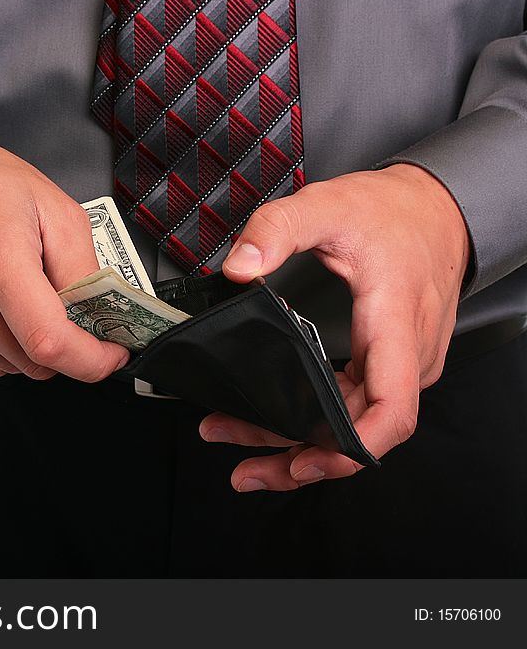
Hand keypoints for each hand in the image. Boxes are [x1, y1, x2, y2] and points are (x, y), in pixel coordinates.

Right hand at [0, 112, 128, 379]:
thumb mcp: (54, 208)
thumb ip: (84, 270)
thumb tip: (101, 321)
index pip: (48, 340)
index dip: (90, 360)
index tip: (110, 355)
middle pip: (31, 360)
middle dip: (60, 343)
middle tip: (58, 306)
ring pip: (6, 367)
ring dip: (23, 344)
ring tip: (12, 293)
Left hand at [199, 164, 469, 490]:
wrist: (434, 208)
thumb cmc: (391, 212)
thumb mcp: (326, 205)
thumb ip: (278, 228)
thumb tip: (239, 267)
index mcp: (396, 323)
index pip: (390, 409)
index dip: (351, 448)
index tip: (306, 462)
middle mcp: (407, 355)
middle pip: (360, 431)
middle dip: (300, 457)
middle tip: (243, 469)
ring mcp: (402, 364)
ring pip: (354, 424)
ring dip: (300, 443)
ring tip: (239, 445)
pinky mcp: (391, 364)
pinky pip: (355, 406)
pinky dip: (316, 421)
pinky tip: (276, 424)